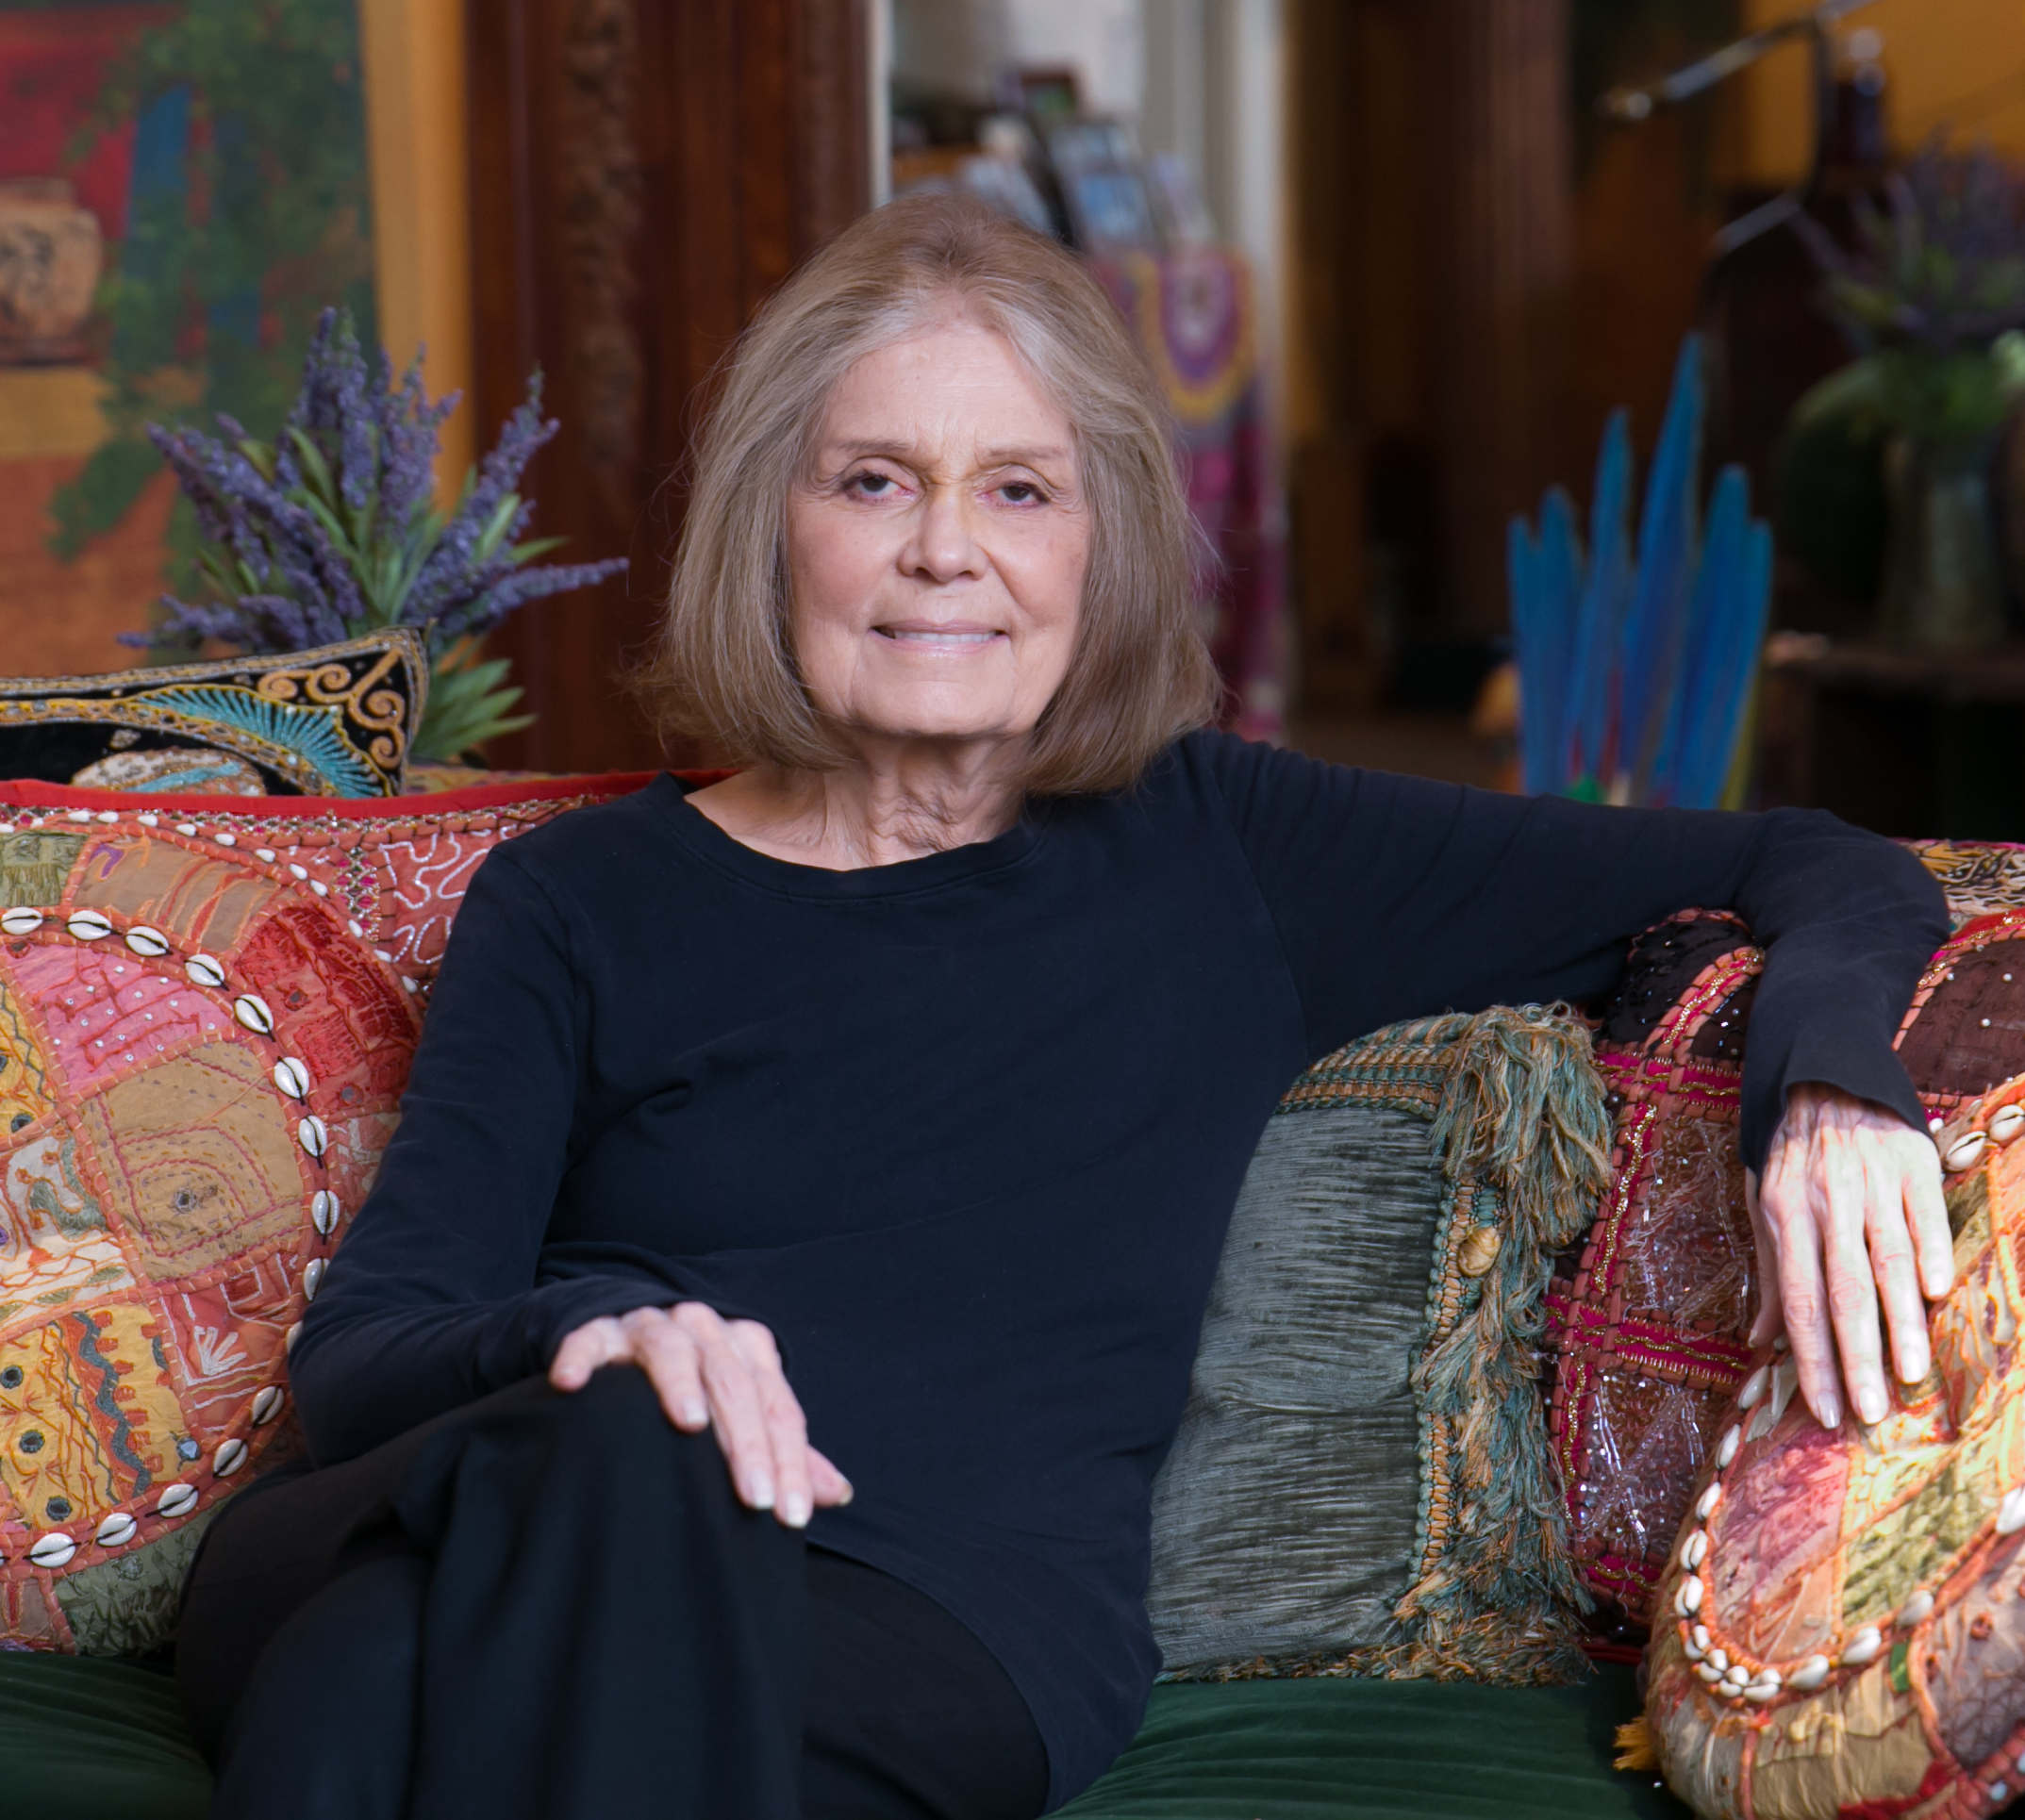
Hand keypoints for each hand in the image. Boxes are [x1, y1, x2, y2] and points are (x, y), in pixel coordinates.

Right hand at [549, 1302, 851, 1527]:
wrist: (632, 1339)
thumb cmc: (700, 1388)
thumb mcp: (745, 1414)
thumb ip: (784, 1452)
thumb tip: (839, 1493)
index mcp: (747, 1349)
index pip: (777, 1406)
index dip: (790, 1461)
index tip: (792, 1515)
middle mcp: (705, 1330)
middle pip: (735, 1382)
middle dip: (748, 1443)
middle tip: (755, 1499)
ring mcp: (650, 1327)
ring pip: (672, 1349)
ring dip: (681, 1383)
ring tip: (689, 1424)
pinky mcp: (599, 1330)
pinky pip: (589, 1338)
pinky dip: (582, 1357)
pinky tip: (573, 1384)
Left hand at [1748, 1083, 1951, 1430]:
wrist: (1824, 1076)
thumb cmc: (1791, 1153)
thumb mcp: (1763, 1204)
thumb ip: (1771, 1274)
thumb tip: (1759, 1341)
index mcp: (1785, 1217)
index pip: (1798, 1301)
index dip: (1811, 1358)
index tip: (1825, 1410)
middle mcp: (1826, 1204)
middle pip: (1842, 1290)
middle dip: (1855, 1356)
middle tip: (1870, 1412)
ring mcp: (1869, 1183)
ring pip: (1886, 1260)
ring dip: (1898, 1321)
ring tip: (1909, 1374)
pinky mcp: (1912, 1165)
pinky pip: (1923, 1215)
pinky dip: (1931, 1252)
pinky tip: (1938, 1292)